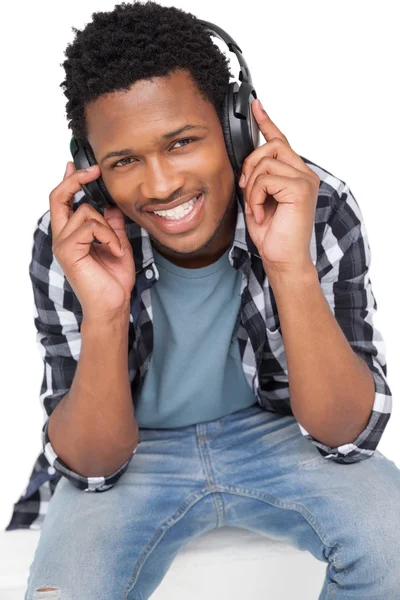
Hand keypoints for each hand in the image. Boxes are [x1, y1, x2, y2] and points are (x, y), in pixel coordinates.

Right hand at [50, 161, 135, 321]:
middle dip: (75, 180)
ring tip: (116, 246)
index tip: (81, 167)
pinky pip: (90, 227)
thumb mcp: (118, 243)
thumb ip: (112, 224)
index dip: (70, 181)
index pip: (63, 202)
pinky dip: (108, 237)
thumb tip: (111, 204)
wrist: (113, 304)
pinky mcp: (68, 251)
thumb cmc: (114, 279)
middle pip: (58, 197)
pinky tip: (114, 251)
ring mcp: (63, 244)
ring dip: (108, 227)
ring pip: (85, 212)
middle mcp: (63, 237)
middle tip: (93, 171)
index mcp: (72, 235)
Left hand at [239, 99, 319, 277]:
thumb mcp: (258, 199)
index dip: (267, 122)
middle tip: (247, 189)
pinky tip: (261, 213)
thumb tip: (246, 161)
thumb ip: (257, 178)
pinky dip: (255, 196)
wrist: (281, 258)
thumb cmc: (272, 233)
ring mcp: (305, 180)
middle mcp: (304, 173)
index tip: (255, 106)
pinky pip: (266, 179)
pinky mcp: (300, 188)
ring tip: (257, 208)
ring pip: (265, 163)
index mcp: (295, 174)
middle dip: (251, 164)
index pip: (281, 141)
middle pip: (272, 145)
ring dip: (252, 187)